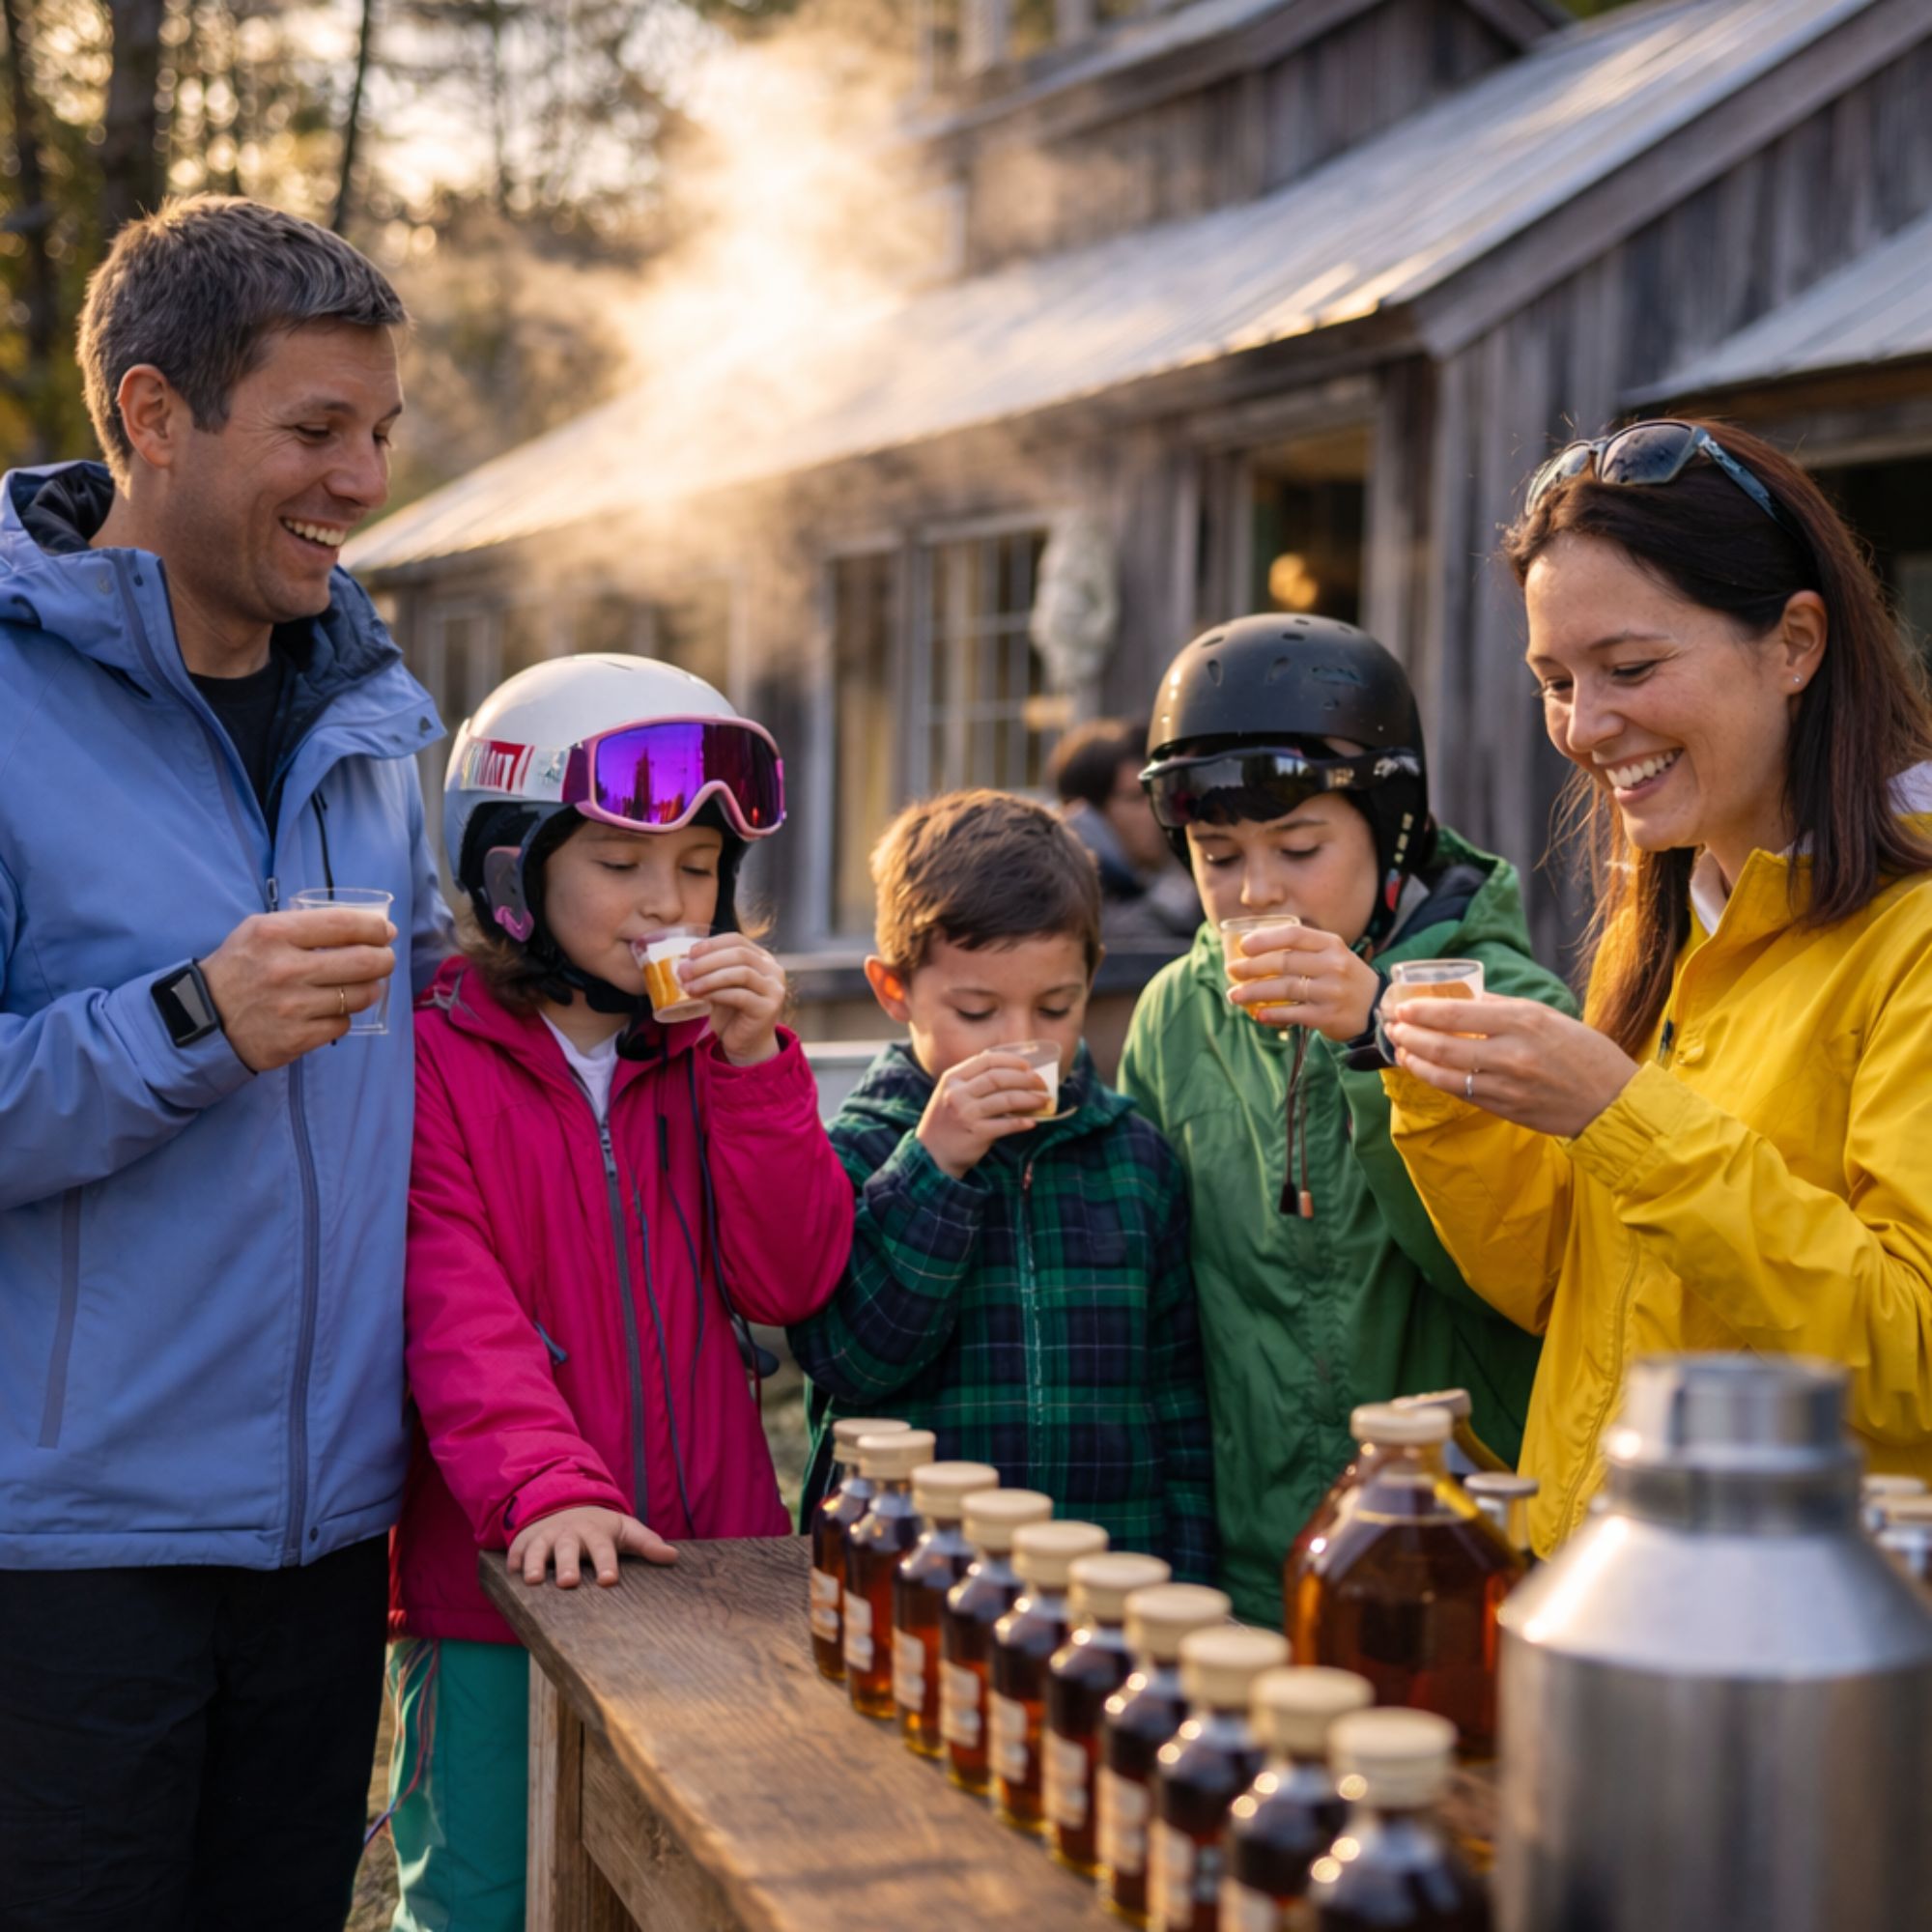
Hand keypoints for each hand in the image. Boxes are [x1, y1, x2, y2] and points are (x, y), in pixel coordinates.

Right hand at [198, 908, 395, 1071]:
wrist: (203, 1018)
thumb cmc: (240, 967)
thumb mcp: (260, 931)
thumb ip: (306, 925)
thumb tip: (366, 926)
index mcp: (275, 934)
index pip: (344, 925)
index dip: (375, 928)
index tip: (385, 932)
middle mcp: (284, 969)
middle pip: (363, 962)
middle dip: (384, 959)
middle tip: (384, 960)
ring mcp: (292, 1006)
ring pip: (359, 996)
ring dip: (368, 990)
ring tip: (362, 985)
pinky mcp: (296, 1038)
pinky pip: (342, 1024)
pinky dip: (342, 1017)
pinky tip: (331, 1010)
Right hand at [507, 1506, 677, 1587]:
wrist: (564, 1507)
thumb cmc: (600, 1528)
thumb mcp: (624, 1530)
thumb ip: (647, 1543)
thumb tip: (674, 1557)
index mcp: (596, 1533)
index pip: (604, 1548)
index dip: (607, 1563)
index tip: (609, 1580)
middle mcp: (570, 1534)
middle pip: (569, 1548)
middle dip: (568, 1565)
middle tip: (570, 1582)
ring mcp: (546, 1537)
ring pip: (539, 1549)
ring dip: (536, 1564)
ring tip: (534, 1581)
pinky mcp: (525, 1543)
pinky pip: (516, 1552)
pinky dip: (513, 1562)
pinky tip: (511, 1575)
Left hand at [678, 934, 786, 1065]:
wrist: (747, 1044)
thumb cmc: (732, 1012)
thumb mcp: (722, 985)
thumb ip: (712, 970)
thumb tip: (684, 961)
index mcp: (762, 959)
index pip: (737, 940)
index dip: (712, 944)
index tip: (690, 953)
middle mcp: (773, 970)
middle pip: (739, 954)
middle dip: (707, 961)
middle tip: (683, 971)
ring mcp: (774, 989)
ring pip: (740, 972)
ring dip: (709, 978)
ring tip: (688, 986)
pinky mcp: (768, 1008)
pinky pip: (740, 995)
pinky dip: (717, 993)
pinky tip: (701, 997)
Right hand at [916, 1048, 1050, 1179]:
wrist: (930, 1155)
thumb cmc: (946, 1122)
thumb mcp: (951, 1094)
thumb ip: (972, 1081)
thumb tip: (1012, 1071)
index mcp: (952, 1078)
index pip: (986, 1059)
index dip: (1011, 1060)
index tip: (1028, 1066)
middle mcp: (958, 1093)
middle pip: (999, 1078)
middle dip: (1026, 1079)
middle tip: (1042, 1084)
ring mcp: (966, 1113)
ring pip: (1006, 1099)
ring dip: (1030, 1099)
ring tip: (1044, 1100)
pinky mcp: (976, 1133)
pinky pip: (1006, 1124)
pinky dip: (1022, 1122)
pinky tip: (1032, 1122)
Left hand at [1225, 922, 1380, 1041]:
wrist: (1376, 1006)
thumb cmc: (1341, 977)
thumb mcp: (1331, 954)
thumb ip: (1301, 949)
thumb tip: (1252, 950)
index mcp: (1331, 944)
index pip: (1294, 935)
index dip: (1265, 939)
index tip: (1243, 947)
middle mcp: (1333, 965)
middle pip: (1284, 962)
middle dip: (1252, 967)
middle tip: (1231, 972)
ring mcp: (1331, 991)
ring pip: (1285, 989)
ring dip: (1254, 992)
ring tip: (1235, 996)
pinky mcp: (1329, 1016)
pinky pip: (1293, 1014)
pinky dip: (1273, 1014)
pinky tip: (1258, 1014)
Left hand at [1384, 994, 1638, 1138]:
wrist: (1612, 1101)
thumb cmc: (1582, 1051)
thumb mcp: (1547, 1016)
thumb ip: (1501, 1008)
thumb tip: (1462, 998)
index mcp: (1523, 1021)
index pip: (1458, 1013)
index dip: (1422, 1011)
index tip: (1401, 1007)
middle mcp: (1511, 1053)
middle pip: (1443, 1045)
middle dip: (1410, 1036)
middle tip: (1391, 1027)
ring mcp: (1506, 1085)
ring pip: (1445, 1074)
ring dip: (1416, 1061)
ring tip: (1401, 1049)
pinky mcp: (1504, 1109)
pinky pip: (1460, 1093)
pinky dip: (1436, 1080)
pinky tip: (1423, 1069)